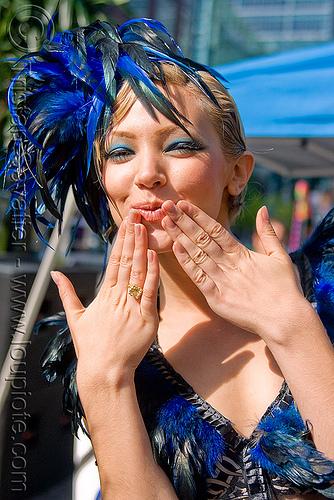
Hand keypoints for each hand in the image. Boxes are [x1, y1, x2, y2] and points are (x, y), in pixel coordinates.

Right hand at [51, 210, 159, 389]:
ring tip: (145, 228)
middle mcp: (118, 297)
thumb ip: (68, 293)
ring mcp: (133, 307)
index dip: (120, 240)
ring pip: (139, 272)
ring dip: (142, 248)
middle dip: (132, 237)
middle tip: (137, 216)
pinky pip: (151, 292)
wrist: (104, 372)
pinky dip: (153, 273)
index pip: (113, 261)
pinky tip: (153, 255)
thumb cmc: (91, 347)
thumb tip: (55, 274)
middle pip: (126, 261)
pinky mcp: (147, 319)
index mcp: (104, 295)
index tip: (125, 223)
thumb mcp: (75, 318)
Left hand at [162, 200, 305, 340]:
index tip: (184, 204)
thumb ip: (268, 233)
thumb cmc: (285, 289)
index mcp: (242, 253)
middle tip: (167, 206)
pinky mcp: (217, 298)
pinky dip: (187, 263)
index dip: (198, 216)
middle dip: (183, 221)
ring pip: (197, 254)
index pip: (216, 229)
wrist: (286, 320)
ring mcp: (222, 281)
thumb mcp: (280, 257)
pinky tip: (175, 249)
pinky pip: (198, 278)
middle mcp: (230, 264)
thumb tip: (263, 209)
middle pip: (202, 238)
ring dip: (180, 237)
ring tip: (166, 222)